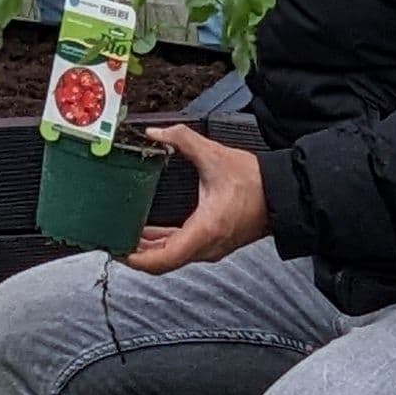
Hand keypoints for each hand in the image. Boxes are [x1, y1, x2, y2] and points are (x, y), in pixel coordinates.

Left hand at [125, 125, 268, 273]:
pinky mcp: (213, 243)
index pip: (164, 259)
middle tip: (111, 239)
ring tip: (123, 235)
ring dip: (148, 249)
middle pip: (163, 262)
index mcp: (204, 231)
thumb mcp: (214, 156)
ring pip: (172, 257)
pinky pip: (181, 250)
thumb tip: (156, 132)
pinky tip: (148, 232)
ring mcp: (211, 248)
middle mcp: (206, 246)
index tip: (117, 250)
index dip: (137, 258)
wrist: (283, 194)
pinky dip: (162, 245)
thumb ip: (182, 140)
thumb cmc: (254, 182)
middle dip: (136, 253)